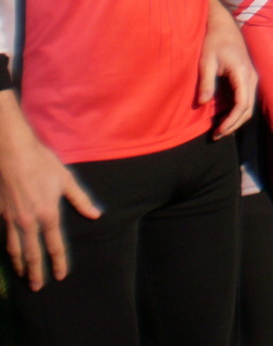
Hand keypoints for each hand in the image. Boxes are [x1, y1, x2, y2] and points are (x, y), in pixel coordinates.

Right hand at [0, 93, 101, 289]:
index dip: (58, 262)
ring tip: (23, 275)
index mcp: (48, 214)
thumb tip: (96, 214)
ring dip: (20, 264)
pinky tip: (11, 252)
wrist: (12, 153)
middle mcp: (29, 221)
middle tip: (37, 287)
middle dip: (36, 272)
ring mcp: (12, 219)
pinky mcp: (1, 213)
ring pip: (15, 248)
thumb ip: (81, 200)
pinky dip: (9, 248)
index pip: (55, 245)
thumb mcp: (66, 180)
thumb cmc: (42, 163)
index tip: (60, 275)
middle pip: (32, 253)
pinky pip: (5, 236)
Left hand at [199, 0, 257, 137]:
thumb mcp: (206, 61)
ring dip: (236, 119)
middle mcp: (252, 77)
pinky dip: (238, 110)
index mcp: (243, 73)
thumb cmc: (214, 40)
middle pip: (248, 108)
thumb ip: (206, 82)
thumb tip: (202, 103)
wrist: (224, 25)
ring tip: (220, 128)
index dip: (231, 120)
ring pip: (250, 105)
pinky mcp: (249, 77)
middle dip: (233, 124)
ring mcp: (253, 77)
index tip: (217, 130)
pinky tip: (225, 115)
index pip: (242, 104)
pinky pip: (247, 98)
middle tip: (216, 135)